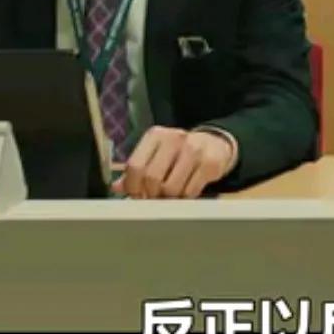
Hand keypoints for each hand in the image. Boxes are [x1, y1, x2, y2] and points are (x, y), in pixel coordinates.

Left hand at [117, 127, 236, 198]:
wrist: (215, 144)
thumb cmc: (179, 152)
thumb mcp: (157, 154)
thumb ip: (137, 169)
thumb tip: (117, 187)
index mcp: (156, 135)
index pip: (135, 165)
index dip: (133, 186)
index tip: (136, 195)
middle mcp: (175, 138)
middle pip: (152, 178)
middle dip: (150, 194)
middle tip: (154, 197)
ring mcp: (194, 150)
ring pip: (170, 188)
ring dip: (168, 198)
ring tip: (170, 195)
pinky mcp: (210, 164)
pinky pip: (190, 192)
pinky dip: (184, 198)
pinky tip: (185, 192)